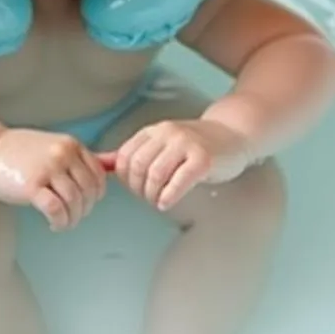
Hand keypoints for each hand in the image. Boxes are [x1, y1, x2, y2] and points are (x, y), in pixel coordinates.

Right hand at [0, 128, 105, 230]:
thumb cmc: (19, 152)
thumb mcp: (53, 147)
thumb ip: (77, 158)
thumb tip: (112, 166)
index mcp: (71, 145)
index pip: (99, 176)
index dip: (95, 195)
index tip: (85, 204)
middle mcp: (63, 154)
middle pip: (89, 192)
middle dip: (84, 210)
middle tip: (72, 217)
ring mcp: (48, 169)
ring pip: (75, 203)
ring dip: (72, 219)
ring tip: (62, 224)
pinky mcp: (33, 186)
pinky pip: (57, 210)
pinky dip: (59, 222)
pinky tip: (52, 225)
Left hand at [99, 119, 249, 211]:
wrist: (233, 135)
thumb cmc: (195, 145)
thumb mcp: (161, 145)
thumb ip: (134, 154)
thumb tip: (101, 164)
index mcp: (153, 131)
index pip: (124, 156)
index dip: (124, 178)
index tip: (134, 188)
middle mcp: (167, 134)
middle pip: (137, 166)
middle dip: (137, 189)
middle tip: (146, 197)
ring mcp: (186, 144)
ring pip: (155, 174)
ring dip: (151, 195)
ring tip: (157, 200)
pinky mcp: (203, 159)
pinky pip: (179, 180)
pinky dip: (168, 196)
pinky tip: (166, 202)